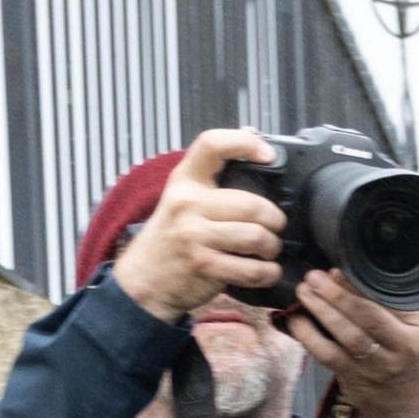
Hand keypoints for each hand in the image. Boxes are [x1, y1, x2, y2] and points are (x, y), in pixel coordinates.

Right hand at [108, 131, 283, 320]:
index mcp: (184, 180)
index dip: (244, 143)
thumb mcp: (183, 198)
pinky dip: (267, 273)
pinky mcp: (203, 265)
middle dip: (275, 220)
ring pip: (257, 237)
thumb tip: (253, 138)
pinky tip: (263, 271)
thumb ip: (215, 177)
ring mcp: (193, 235)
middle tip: (273, 228)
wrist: (144, 278)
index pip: (212, 145)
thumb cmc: (172, 236)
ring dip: (272, 248)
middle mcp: (187, 203)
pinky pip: (252, 270)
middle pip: (253, 204)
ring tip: (267, 250)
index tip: (267, 154)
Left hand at [285, 271, 418, 417]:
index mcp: (416, 335)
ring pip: (345, 338)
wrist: (411, 405)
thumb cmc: (412, 358)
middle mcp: (398, 352)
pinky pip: (327, 356)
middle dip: (336, 296)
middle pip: (365, 320)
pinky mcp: (353, 380)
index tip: (334, 271)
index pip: (385, 306)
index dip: (355, 287)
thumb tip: (343, 276)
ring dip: (321, 313)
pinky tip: (297, 320)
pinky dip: (309, 336)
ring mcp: (374, 369)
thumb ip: (391, 304)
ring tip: (303, 294)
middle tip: (313, 278)